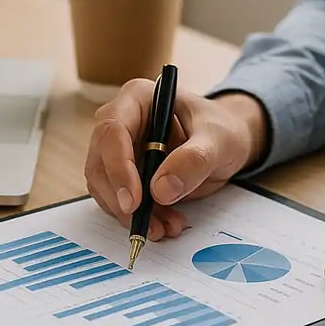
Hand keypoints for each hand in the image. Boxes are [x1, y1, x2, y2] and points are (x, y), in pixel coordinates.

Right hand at [85, 78, 267, 240]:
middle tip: (148, 225)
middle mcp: (120, 122)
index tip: (134, 200)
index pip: (112, 131)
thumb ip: (194, 160)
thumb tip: (161, 190)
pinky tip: (163, 224)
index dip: (119, 167)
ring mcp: (118, 151)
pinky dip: (138, 218)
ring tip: (165, 226)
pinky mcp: (124, 176)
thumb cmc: (221, 130)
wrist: (224, 144)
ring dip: (130, 214)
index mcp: (137, 98)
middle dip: (122, 200)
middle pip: (100, 164)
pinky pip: (119, 201)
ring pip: (106, 188)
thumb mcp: (218, 140)